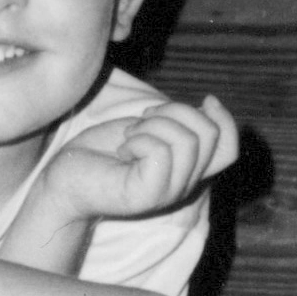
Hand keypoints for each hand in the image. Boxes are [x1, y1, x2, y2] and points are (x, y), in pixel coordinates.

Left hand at [40, 95, 239, 221]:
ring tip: (129, 136)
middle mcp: (185, 185)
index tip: (204, 100)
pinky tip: (123, 149)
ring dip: (152, 126)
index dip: (225, 119)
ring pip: (186, 141)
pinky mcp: (148, 195)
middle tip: (142, 120)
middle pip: (208, 134)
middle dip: (174, 111)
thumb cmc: (103, 151)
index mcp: (189, 170)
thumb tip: (211, 105)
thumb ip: (180, 123)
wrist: (66, 177)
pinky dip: (139, 139)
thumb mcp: (150, 128)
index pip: (230, 149)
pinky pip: (162, 152)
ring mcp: (168, 193)